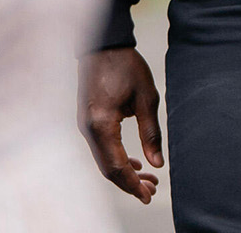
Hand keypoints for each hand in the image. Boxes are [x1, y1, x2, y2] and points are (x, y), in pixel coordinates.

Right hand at [77, 47, 162, 201]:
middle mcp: (88, 129)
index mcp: (102, 124)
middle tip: (151, 190)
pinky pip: (100, 149)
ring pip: (103, 161)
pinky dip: (115, 160)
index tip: (148, 194)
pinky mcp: (86, 121)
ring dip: (123, 173)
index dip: (133, 185)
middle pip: (107, 169)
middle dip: (129, 183)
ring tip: (147, 178)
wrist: (103, 45)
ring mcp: (84, 126)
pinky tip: (132, 162)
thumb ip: (151, 133)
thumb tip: (156, 163)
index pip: (116, 166)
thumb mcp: (146, 97)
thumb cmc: (125, 66)